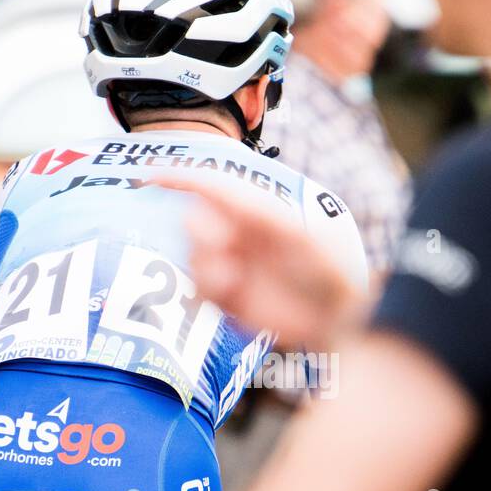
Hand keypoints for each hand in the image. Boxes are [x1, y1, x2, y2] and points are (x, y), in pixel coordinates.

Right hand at [156, 175, 367, 347]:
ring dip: (206, 268)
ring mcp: (234, 267)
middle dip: (203, 235)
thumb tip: (212, 194)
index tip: (149, 175)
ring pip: (194, 260)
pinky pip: (200, 292)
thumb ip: (253, 211)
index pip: (210, 187)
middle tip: (227, 248)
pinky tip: (229, 293)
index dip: (179, 179)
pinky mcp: (232, 300)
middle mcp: (240, 237)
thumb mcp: (295, 230)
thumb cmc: (329, 266)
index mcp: (255, 211)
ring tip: (233, 281)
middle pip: (195, 225)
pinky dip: (207, 291)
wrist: (341, 314)